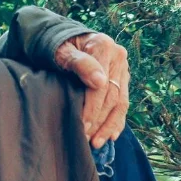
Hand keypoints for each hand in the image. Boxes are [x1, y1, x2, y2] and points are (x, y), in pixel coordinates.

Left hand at [54, 32, 129, 148]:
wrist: (63, 38)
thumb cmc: (57, 45)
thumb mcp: (61, 50)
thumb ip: (78, 63)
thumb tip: (99, 81)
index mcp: (104, 46)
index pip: (102, 85)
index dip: (92, 108)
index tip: (82, 125)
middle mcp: (118, 57)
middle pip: (112, 96)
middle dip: (99, 120)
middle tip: (86, 138)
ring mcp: (122, 68)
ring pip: (120, 102)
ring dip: (109, 125)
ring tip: (97, 143)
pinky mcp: (122, 78)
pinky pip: (123, 102)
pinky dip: (117, 120)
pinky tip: (111, 136)